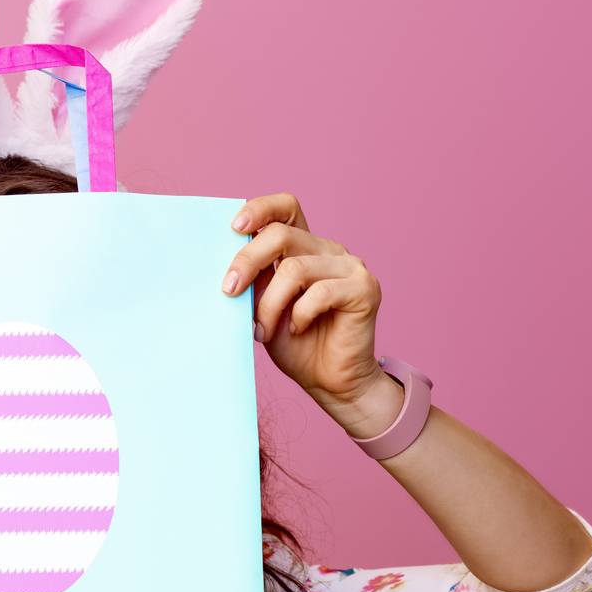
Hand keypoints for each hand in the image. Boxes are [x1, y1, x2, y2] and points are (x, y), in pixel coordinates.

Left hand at [223, 192, 385, 409]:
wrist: (331, 382)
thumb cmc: (297, 346)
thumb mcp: (263, 308)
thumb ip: (255, 281)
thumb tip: (226, 264)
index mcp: (305, 248)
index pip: (286, 208)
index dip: (260, 209)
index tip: (234, 228)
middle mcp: (329, 251)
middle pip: (281, 235)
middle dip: (247, 261)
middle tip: (228, 291)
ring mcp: (350, 267)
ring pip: (295, 270)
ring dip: (270, 305)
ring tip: (263, 331)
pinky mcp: (364, 289)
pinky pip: (320, 293)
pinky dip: (299, 315)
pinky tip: (297, 330)